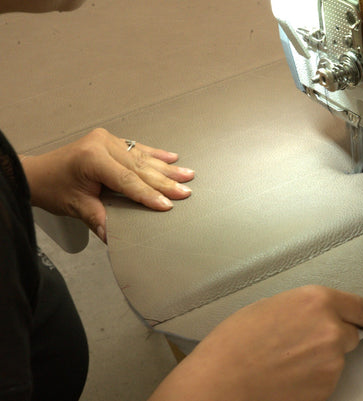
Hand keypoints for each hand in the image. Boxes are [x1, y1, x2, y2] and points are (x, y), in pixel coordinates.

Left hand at [21, 128, 193, 241]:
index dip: (148, 194)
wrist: (37, 173)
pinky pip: (138, 148)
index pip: (127, 180)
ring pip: (142, 158)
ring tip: (187, 175)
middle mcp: (101, 144)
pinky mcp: (110, 140)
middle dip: (165, 181)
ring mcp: (107, 140)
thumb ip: (99, 219)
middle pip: (140, 167)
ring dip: (166, 168)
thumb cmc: (53, 187)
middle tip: (185, 191)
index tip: (167, 205)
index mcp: (92, 158)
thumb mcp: (76, 206)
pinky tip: (172, 157)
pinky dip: (156, 155)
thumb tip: (116, 238)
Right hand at [149, 285, 362, 400]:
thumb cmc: (234, 344)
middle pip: (347, 334)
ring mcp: (331, 362)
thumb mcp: (269, 307)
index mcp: (316, 300)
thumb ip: (301, 308)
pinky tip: (285, 376)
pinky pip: (325, 380)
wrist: (221, 383)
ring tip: (282, 361)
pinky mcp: (326, 389)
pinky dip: (311, 379)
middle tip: (296, 343)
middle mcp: (331, 329)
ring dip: (317, 360)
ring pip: (334, 359)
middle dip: (329, 337)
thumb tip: (312, 317)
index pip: (359, 306)